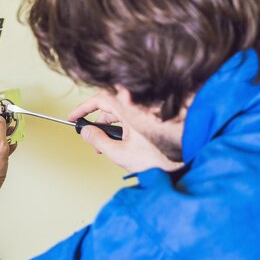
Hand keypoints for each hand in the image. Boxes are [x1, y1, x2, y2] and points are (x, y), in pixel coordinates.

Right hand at [68, 92, 182, 173]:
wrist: (187, 160)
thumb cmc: (161, 157)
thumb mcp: (121, 153)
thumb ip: (99, 142)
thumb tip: (86, 132)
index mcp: (130, 109)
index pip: (100, 99)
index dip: (83, 108)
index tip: (72, 118)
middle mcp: (138, 106)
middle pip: (109, 108)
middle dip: (97, 124)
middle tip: (91, 140)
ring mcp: (146, 111)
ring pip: (120, 113)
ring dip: (110, 128)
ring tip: (106, 147)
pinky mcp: (152, 118)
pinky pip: (131, 117)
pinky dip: (122, 128)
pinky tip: (122, 144)